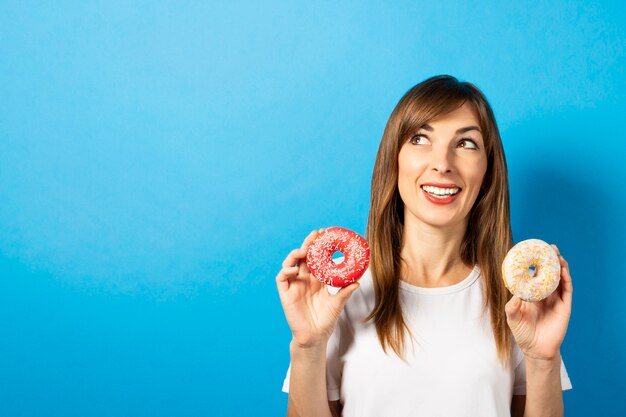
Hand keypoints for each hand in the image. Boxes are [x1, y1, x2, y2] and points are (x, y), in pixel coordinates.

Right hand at [276, 229, 359, 348]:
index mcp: (316, 280)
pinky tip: (295, 269)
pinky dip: (286, 271)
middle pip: (303, 257)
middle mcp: (304, 280)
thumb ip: (345, 292)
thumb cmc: (326, 321)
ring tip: (304, 250)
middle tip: (315, 234)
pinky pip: (282, 278)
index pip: (316, 258)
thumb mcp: (338, 303)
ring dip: (295, 254)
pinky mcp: (285, 294)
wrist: (315, 337)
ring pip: (290, 264)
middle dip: (308, 244)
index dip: (319, 246)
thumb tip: (357, 281)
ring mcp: (294, 286)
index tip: (326, 234)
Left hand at [505, 244, 572, 360]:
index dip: (534, 263)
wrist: (536, 350)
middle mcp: (544, 295)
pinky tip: (563, 271)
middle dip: (550, 260)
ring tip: (558, 255)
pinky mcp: (564, 307)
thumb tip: (514, 296)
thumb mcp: (512, 318)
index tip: (533, 250)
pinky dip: (566, 280)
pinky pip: (567, 291)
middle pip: (549, 274)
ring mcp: (555, 300)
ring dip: (560, 267)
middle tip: (549, 247)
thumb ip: (512, 307)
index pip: (534, 275)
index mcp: (531, 294)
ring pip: (560, 279)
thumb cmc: (523, 333)